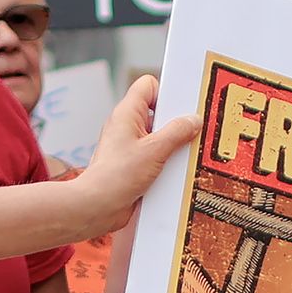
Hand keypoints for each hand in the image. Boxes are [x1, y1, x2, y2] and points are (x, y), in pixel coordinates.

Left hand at [74, 76, 199, 238]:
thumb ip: (177, 132)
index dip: (166, 93)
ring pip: (158, 136)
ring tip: (179, 157)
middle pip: (157, 112)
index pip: (149, 86)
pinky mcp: (132, 164)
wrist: (98, 206)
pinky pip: (154, 155)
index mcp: (127, 113)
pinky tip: (173, 171)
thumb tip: (193, 120)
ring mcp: (129, 145)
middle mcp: (126, 126)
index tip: (182, 107)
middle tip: (188, 133)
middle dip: (174, 123)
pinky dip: (165, 161)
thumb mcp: (155, 150)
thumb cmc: (116, 176)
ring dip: (171, 146)